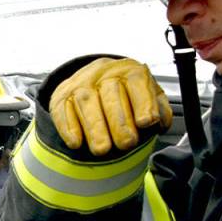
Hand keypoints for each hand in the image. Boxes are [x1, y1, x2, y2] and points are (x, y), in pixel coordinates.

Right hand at [50, 57, 172, 155]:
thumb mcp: (147, 95)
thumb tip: (160, 123)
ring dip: (95, 129)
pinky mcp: (61, 96)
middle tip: (126, 143)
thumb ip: (159, 108)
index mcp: (129, 71)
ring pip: (86, 103)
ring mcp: (80, 83)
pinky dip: (68, 128)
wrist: (93, 79)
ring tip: (102, 149)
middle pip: (111, 94)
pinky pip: (63, 110)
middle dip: (119, 122)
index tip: (147, 122)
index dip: (143, 103)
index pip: (136, 82)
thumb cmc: (124, 93)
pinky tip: (76, 142)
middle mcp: (103, 73)